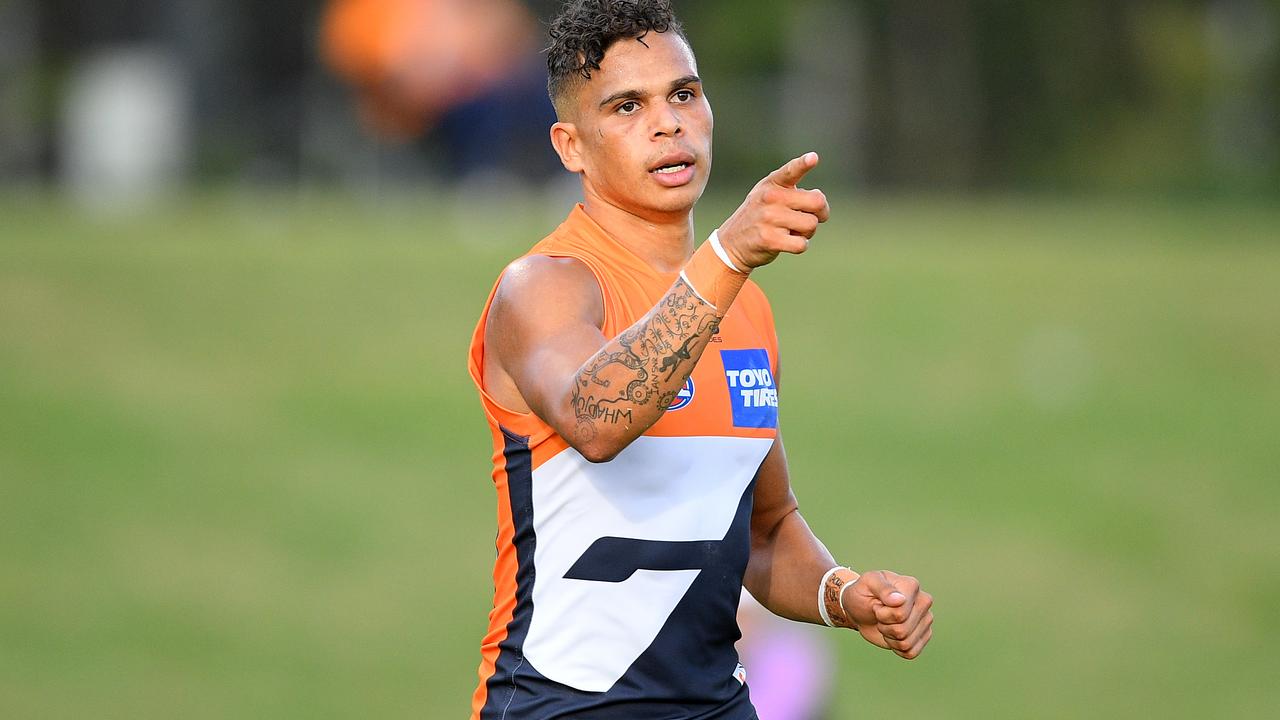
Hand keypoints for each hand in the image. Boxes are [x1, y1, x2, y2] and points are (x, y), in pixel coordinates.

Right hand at [717, 152, 830, 269]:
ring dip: (807, 232)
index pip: (790, 171)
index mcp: (772, 184)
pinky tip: (787, 242)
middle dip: (821, 213)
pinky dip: (800, 245)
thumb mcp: (769, 196)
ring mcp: (769, 218)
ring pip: (811, 225)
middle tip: (810, 217)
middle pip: (817, 202)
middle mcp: (770, 197)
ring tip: (791, 230)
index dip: (803, 164)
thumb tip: (819, 199)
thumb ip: (794, 193)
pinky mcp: (769, 239)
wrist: (732, 243)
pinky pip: (801, 244)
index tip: (813, 158)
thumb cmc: (760, 217)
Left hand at [841, 570, 933, 659]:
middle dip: (884, 626)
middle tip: (879, 615)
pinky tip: (891, 635)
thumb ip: (883, 589)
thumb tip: (900, 600)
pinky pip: (911, 652)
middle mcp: (924, 602)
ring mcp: (926, 619)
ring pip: (906, 643)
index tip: (876, 604)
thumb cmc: (863, 593)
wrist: (860, 608)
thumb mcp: (867, 584)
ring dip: (889, 637)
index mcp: (912, 586)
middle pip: (903, 630)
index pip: (900, 614)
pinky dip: (896, 648)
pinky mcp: (923, 635)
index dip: (881, 614)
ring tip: (885, 623)